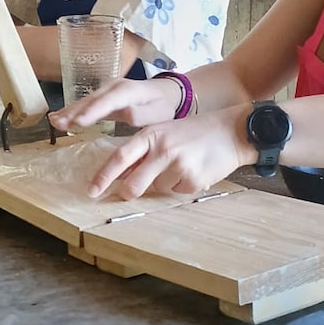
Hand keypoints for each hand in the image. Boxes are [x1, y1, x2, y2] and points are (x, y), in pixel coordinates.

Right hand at [50, 75, 184, 131]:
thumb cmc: (162, 106)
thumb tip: (127, 113)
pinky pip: (85, 103)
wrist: (166, 94)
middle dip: (74, 112)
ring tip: (53, 121)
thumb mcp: (157, 113)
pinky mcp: (102, 96)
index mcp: (129, 91)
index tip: (79, 122)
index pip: (109, 101)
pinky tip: (57, 117)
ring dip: (69, 111)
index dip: (93, 111)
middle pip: (92, 100)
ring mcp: (106, 90)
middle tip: (58, 123)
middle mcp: (114, 87)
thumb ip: (142, 114)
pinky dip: (71, 110)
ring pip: (85, 101)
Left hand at [85, 106, 253, 199]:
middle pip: (133, 184)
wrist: (232, 131)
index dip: (103, 176)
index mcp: (151, 135)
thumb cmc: (194, 132)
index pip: (119, 158)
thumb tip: (120, 174)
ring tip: (181, 165)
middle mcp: (162, 150)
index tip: (92, 191)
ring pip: (157, 189)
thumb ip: (142, 151)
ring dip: (164, 183)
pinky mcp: (193, 179)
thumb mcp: (164, 133)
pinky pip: (177, 191)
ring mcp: (178, 165)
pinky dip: (182, 185)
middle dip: (129, 193)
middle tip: (130, 193)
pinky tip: (194, 170)